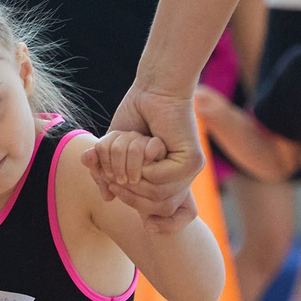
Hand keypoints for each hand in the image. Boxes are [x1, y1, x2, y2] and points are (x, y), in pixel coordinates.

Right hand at [85, 83, 203, 231]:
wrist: (153, 89)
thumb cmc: (135, 115)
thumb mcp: (115, 150)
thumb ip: (109, 173)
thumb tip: (107, 198)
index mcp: (164, 180)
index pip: (149, 210)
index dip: (126, 198)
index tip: (110, 182)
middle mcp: (180, 180)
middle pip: (149, 205)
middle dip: (123, 186)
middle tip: (111, 165)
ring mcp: (189, 172)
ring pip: (154, 193)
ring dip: (132, 169)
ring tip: (129, 148)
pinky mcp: (193, 162)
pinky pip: (160, 178)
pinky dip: (145, 162)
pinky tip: (147, 141)